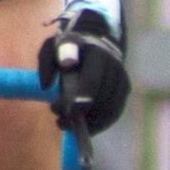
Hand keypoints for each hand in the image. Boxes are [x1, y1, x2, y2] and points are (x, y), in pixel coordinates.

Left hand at [41, 10, 128, 132]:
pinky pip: (114, 113)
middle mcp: (114, 66)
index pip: (92, 80)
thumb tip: (47, 86)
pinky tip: (82, 127)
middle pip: (101, 99)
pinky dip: (98, 124)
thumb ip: (46, 63)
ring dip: (89, 123)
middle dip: (81, 114)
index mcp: (97, 54)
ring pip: (109, 110)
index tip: (70, 111)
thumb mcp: (52, 47)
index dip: (83, 98)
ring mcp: (122, 79)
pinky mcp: (124, 90)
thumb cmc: (69, 48)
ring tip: (66, 124)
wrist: (95, 41)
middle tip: (59, 119)